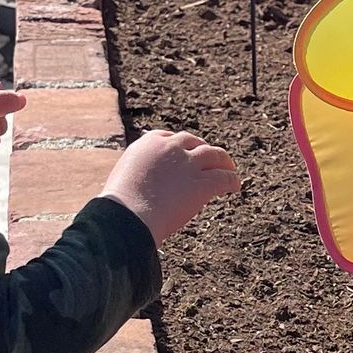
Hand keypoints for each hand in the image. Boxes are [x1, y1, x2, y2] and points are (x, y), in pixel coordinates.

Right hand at [103, 129, 240, 244]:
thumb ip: (136, 174)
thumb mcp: (122, 178)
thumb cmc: (118, 205)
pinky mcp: (202, 184)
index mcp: (149, 142)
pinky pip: (224, 178)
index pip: (170, 138)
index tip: (185, 153)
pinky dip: (232, 181)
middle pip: (194, 142)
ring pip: (215, 156)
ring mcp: (189, 164)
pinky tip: (235, 187)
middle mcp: (171, 148)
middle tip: (209, 160)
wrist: (127, 215)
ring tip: (229, 169)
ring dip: (224, 162)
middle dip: (202, 150)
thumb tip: (135, 187)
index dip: (181, 146)